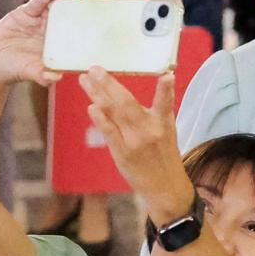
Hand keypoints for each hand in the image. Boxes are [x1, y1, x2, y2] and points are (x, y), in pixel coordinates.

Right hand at [0, 0, 81, 86]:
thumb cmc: (16, 69)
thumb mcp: (32, 72)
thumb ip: (42, 75)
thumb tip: (56, 78)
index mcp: (60, 41)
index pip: (75, 26)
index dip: (83, 16)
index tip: (92, 8)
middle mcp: (51, 29)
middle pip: (66, 11)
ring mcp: (38, 20)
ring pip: (51, 4)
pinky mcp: (23, 14)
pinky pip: (33, 6)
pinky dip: (39, 0)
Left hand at [77, 68, 193, 223]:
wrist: (165, 187)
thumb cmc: (165, 156)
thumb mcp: (169, 131)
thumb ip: (158, 111)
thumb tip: (147, 89)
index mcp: (164, 124)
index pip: (165, 103)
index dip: (166, 89)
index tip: (167, 75)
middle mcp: (149, 131)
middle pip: (127, 103)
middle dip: (109, 84)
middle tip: (95, 68)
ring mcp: (134, 142)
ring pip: (114, 114)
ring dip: (98, 95)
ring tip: (86, 80)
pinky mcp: (122, 154)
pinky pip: (109, 133)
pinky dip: (100, 119)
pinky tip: (92, 106)